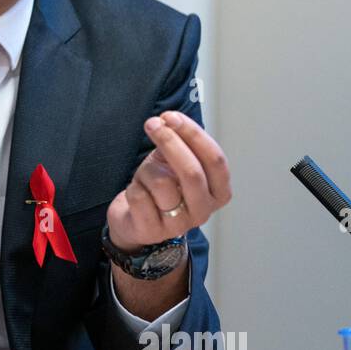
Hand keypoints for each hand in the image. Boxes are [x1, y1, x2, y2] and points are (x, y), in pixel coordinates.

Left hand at [105, 110, 232, 250]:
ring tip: (145, 175)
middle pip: (192, 172)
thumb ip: (180, 142)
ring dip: (147, 170)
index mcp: (218, 192)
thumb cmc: (160, 187)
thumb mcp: (175, 162)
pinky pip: (139, 196)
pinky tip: (136, 192)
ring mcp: (179, 225)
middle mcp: (203, 211)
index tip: (172, 117)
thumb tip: (168, 120)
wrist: (134, 218)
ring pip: (162, 183)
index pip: (215, 160)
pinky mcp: (152, 232)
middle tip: (153, 124)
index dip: (193, 134)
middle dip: (170, 142)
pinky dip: (133, 187)